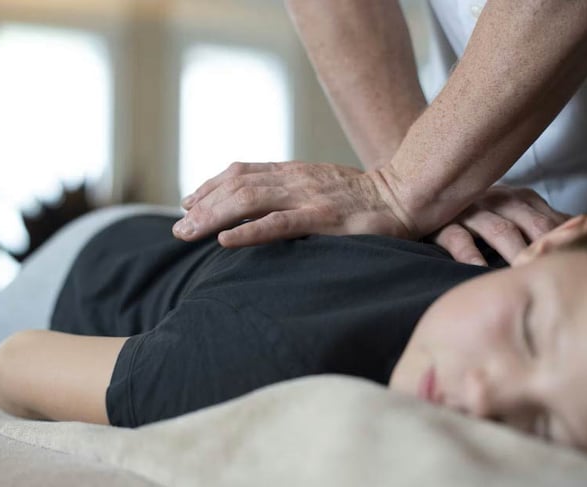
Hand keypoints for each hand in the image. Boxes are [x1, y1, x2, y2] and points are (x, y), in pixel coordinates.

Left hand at [173, 162, 416, 245]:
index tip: (188, 202)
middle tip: (179, 228)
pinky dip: (248, 232)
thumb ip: (295, 190)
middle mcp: (296, 179)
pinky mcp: (324, 220)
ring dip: (212, 217)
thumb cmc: (365, 197)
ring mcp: (309, 198)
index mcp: (295, 171)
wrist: (407, 194)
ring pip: (249, 201)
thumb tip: (264, 206)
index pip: (241, 172)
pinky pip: (279, 224)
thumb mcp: (324, 185)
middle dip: (202, 206)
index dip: (210, 185)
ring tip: (187, 233)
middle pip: (236, 186)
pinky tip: (224, 242)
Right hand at [429, 185, 569, 265]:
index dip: (569, 238)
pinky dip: (471, 256)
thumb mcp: (515, 218)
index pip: (552, 218)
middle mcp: (499, 200)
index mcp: (521, 199)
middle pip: (531, 223)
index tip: (586, 258)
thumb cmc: (480, 221)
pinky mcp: (443, 224)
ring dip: (515, 251)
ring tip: (527, 273)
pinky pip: (459, 239)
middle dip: (548, 247)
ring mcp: (471, 211)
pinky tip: (480, 272)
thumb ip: (545, 228)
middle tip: (562, 272)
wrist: (425, 204)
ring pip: (500, 230)